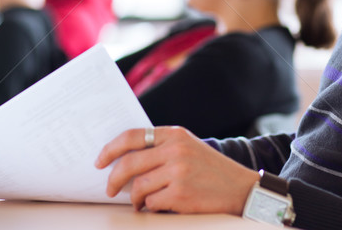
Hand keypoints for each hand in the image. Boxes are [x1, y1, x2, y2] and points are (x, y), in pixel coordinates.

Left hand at [95, 126, 258, 214]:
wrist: (241, 188)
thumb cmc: (210, 168)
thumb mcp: (187, 146)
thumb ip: (161, 147)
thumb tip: (125, 158)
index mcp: (174, 134)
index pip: (133, 136)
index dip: (111, 148)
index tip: (100, 161)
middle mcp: (175, 150)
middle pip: (129, 163)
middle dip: (113, 179)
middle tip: (108, 188)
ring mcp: (178, 172)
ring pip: (138, 186)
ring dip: (134, 198)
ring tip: (138, 202)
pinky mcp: (181, 194)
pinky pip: (151, 203)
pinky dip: (149, 207)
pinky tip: (156, 206)